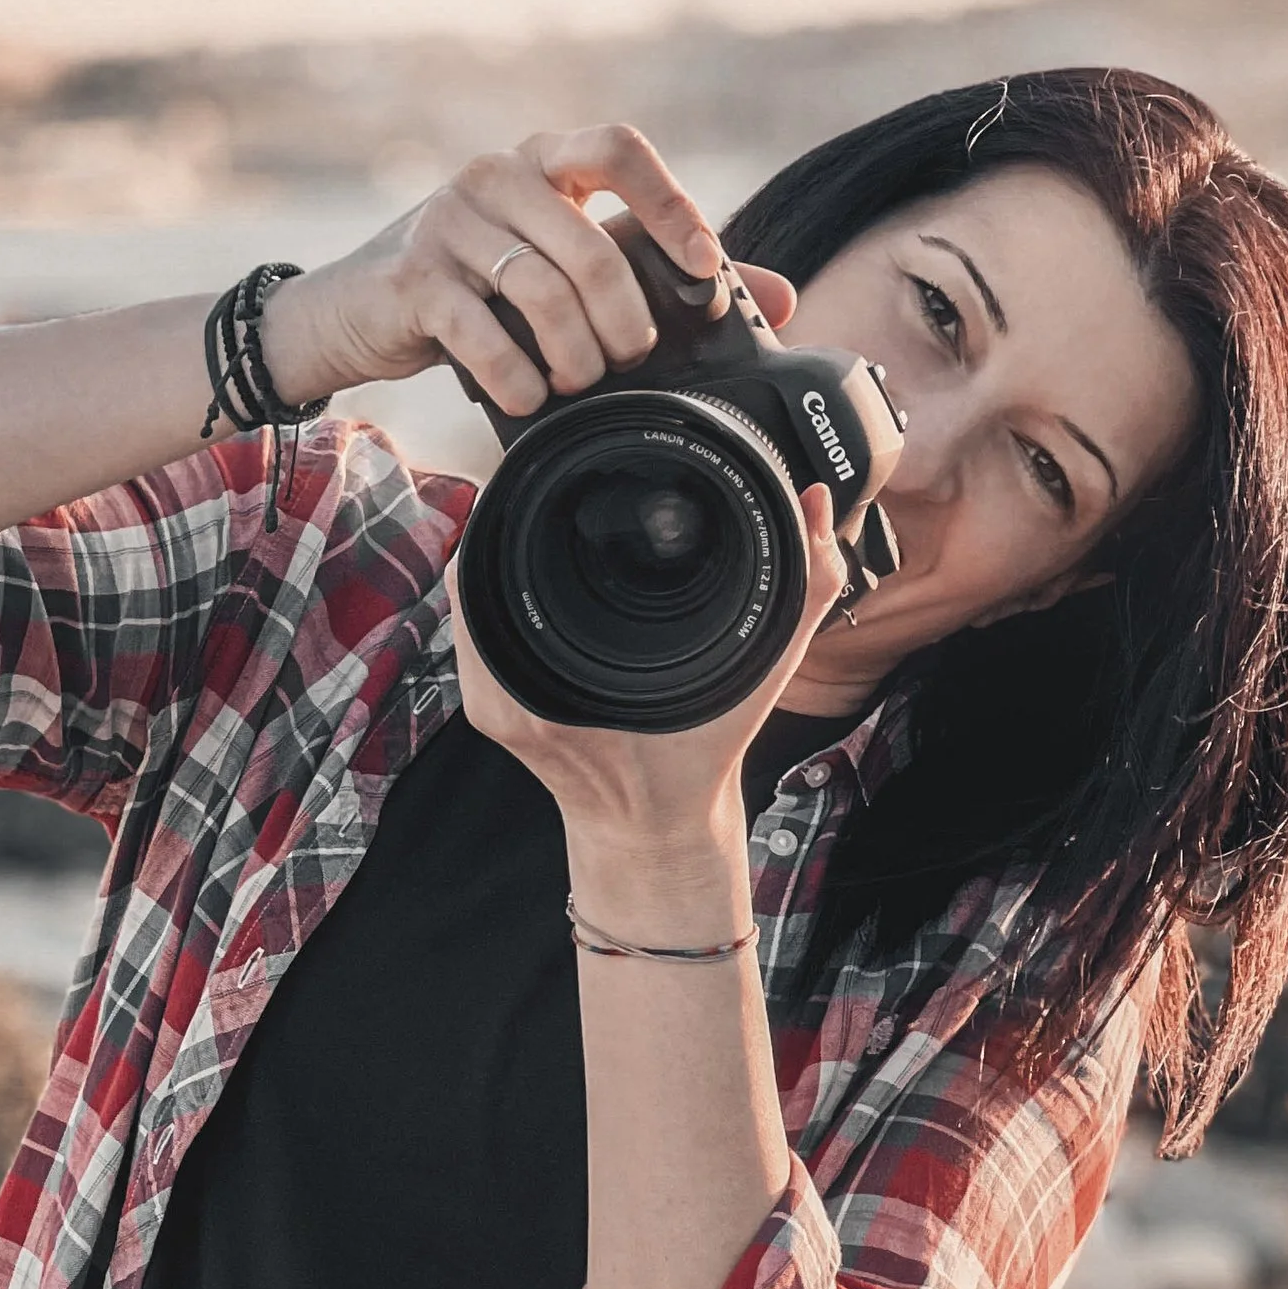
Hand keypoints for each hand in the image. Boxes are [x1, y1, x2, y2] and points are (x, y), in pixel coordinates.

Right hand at [258, 122, 797, 417]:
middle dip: (624, 318)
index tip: (704, 269)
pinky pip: (484, 332)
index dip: (670, 205)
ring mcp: (449, 220)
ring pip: (542, 289)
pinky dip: (517, 377)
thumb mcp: (565, 271)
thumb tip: (778, 295)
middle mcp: (496, 174)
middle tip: (630, 360)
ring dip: (574, 354)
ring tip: (578, 383)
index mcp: (544, 161)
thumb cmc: (477, 290)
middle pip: (590, 243)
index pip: (619, 147)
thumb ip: (656, 276)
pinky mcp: (413, 277)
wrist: (357, 312)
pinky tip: (527, 395)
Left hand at [450, 482, 853, 909]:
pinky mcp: (487, 712)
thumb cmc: (700, 754)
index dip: (533, 498)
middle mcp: (521, 698)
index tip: (558, 462)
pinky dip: (490, 586)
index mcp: (575, 687)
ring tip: (532, 502)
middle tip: (550, 471)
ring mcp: (494, 708)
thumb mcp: (763, 668)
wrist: (654, 826)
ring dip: (497, 544)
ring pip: (470, 594)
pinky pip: (471, 629)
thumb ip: (803, 586)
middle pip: (484, 565)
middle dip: (516, 510)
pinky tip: (517, 555)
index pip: (521, 560)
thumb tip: (817, 502)